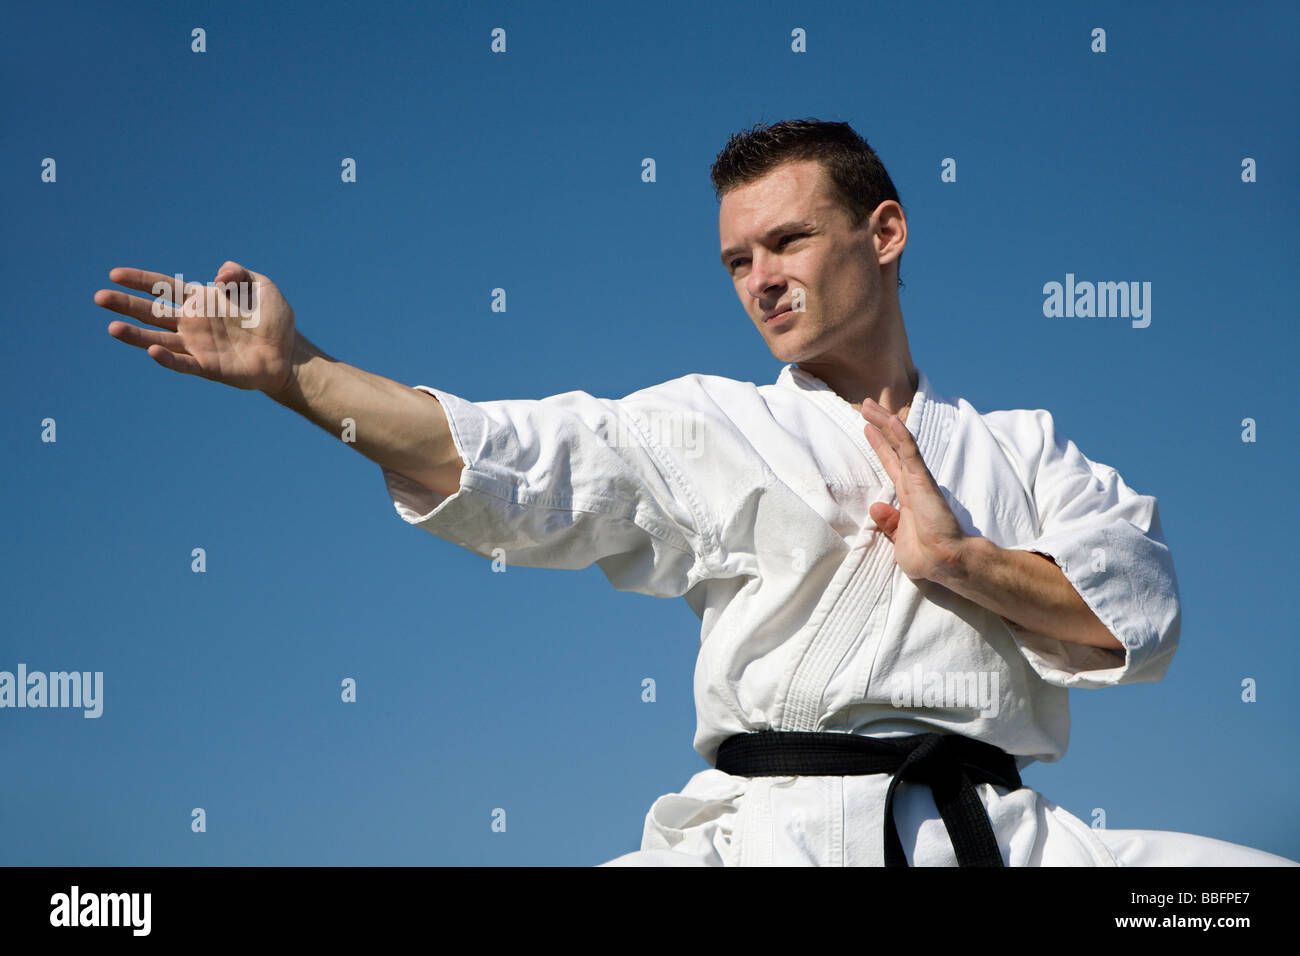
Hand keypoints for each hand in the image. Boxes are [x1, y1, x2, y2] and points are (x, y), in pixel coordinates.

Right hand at [96, 261, 296, 393]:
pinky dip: (166, 358)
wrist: (288, 354)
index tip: (115, 274)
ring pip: (158, 339)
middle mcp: (193, 323)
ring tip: (112, 327)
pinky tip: (151, 350)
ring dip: (135, 334)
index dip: (141, 281)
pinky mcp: (207, 367)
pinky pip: (182, 363)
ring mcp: (197, 346)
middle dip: (126, 304)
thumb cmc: (274, 320)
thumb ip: (239, 275)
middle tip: (99, 296)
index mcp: (202, 301)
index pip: (164, 288)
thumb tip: (218, 275)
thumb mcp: (262, 287)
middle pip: (153, 312)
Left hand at [860, 397, 968, 581]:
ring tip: (868, 405)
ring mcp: (917, 480)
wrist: (945, 563)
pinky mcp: (922, 480)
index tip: (867, 429)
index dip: (880, 445)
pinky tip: (892, 419)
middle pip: (893, 446)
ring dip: (884, 422)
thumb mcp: (899, 540)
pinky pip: (910, 452)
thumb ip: (889, 523)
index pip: (891, 463)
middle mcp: (913, 483)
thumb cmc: (928, 556)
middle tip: (866, 405)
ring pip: (900, 443)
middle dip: (879, 425)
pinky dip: (901, 435)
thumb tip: (875, 507)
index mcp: (907, 497)